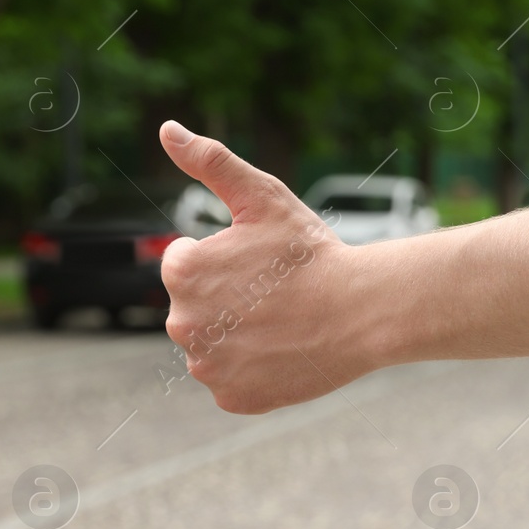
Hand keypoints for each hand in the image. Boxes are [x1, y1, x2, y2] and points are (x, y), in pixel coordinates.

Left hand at [158, 120, 366, 413]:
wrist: (362, 311)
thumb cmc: (314, 253)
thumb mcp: (263, 197)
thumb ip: (210, 161)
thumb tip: (167, 130)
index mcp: (182, 272)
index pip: (188, 265)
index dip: (229, 260)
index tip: (264, 265)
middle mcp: (182, 323)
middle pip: (199, 308)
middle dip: (230, 300)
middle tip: (277, 295)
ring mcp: (207, 366)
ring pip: (214, 346)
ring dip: (240, 336)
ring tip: (284, 324)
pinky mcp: (232, 398)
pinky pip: (233, 382)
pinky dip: (255, 371)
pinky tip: (285, 352)